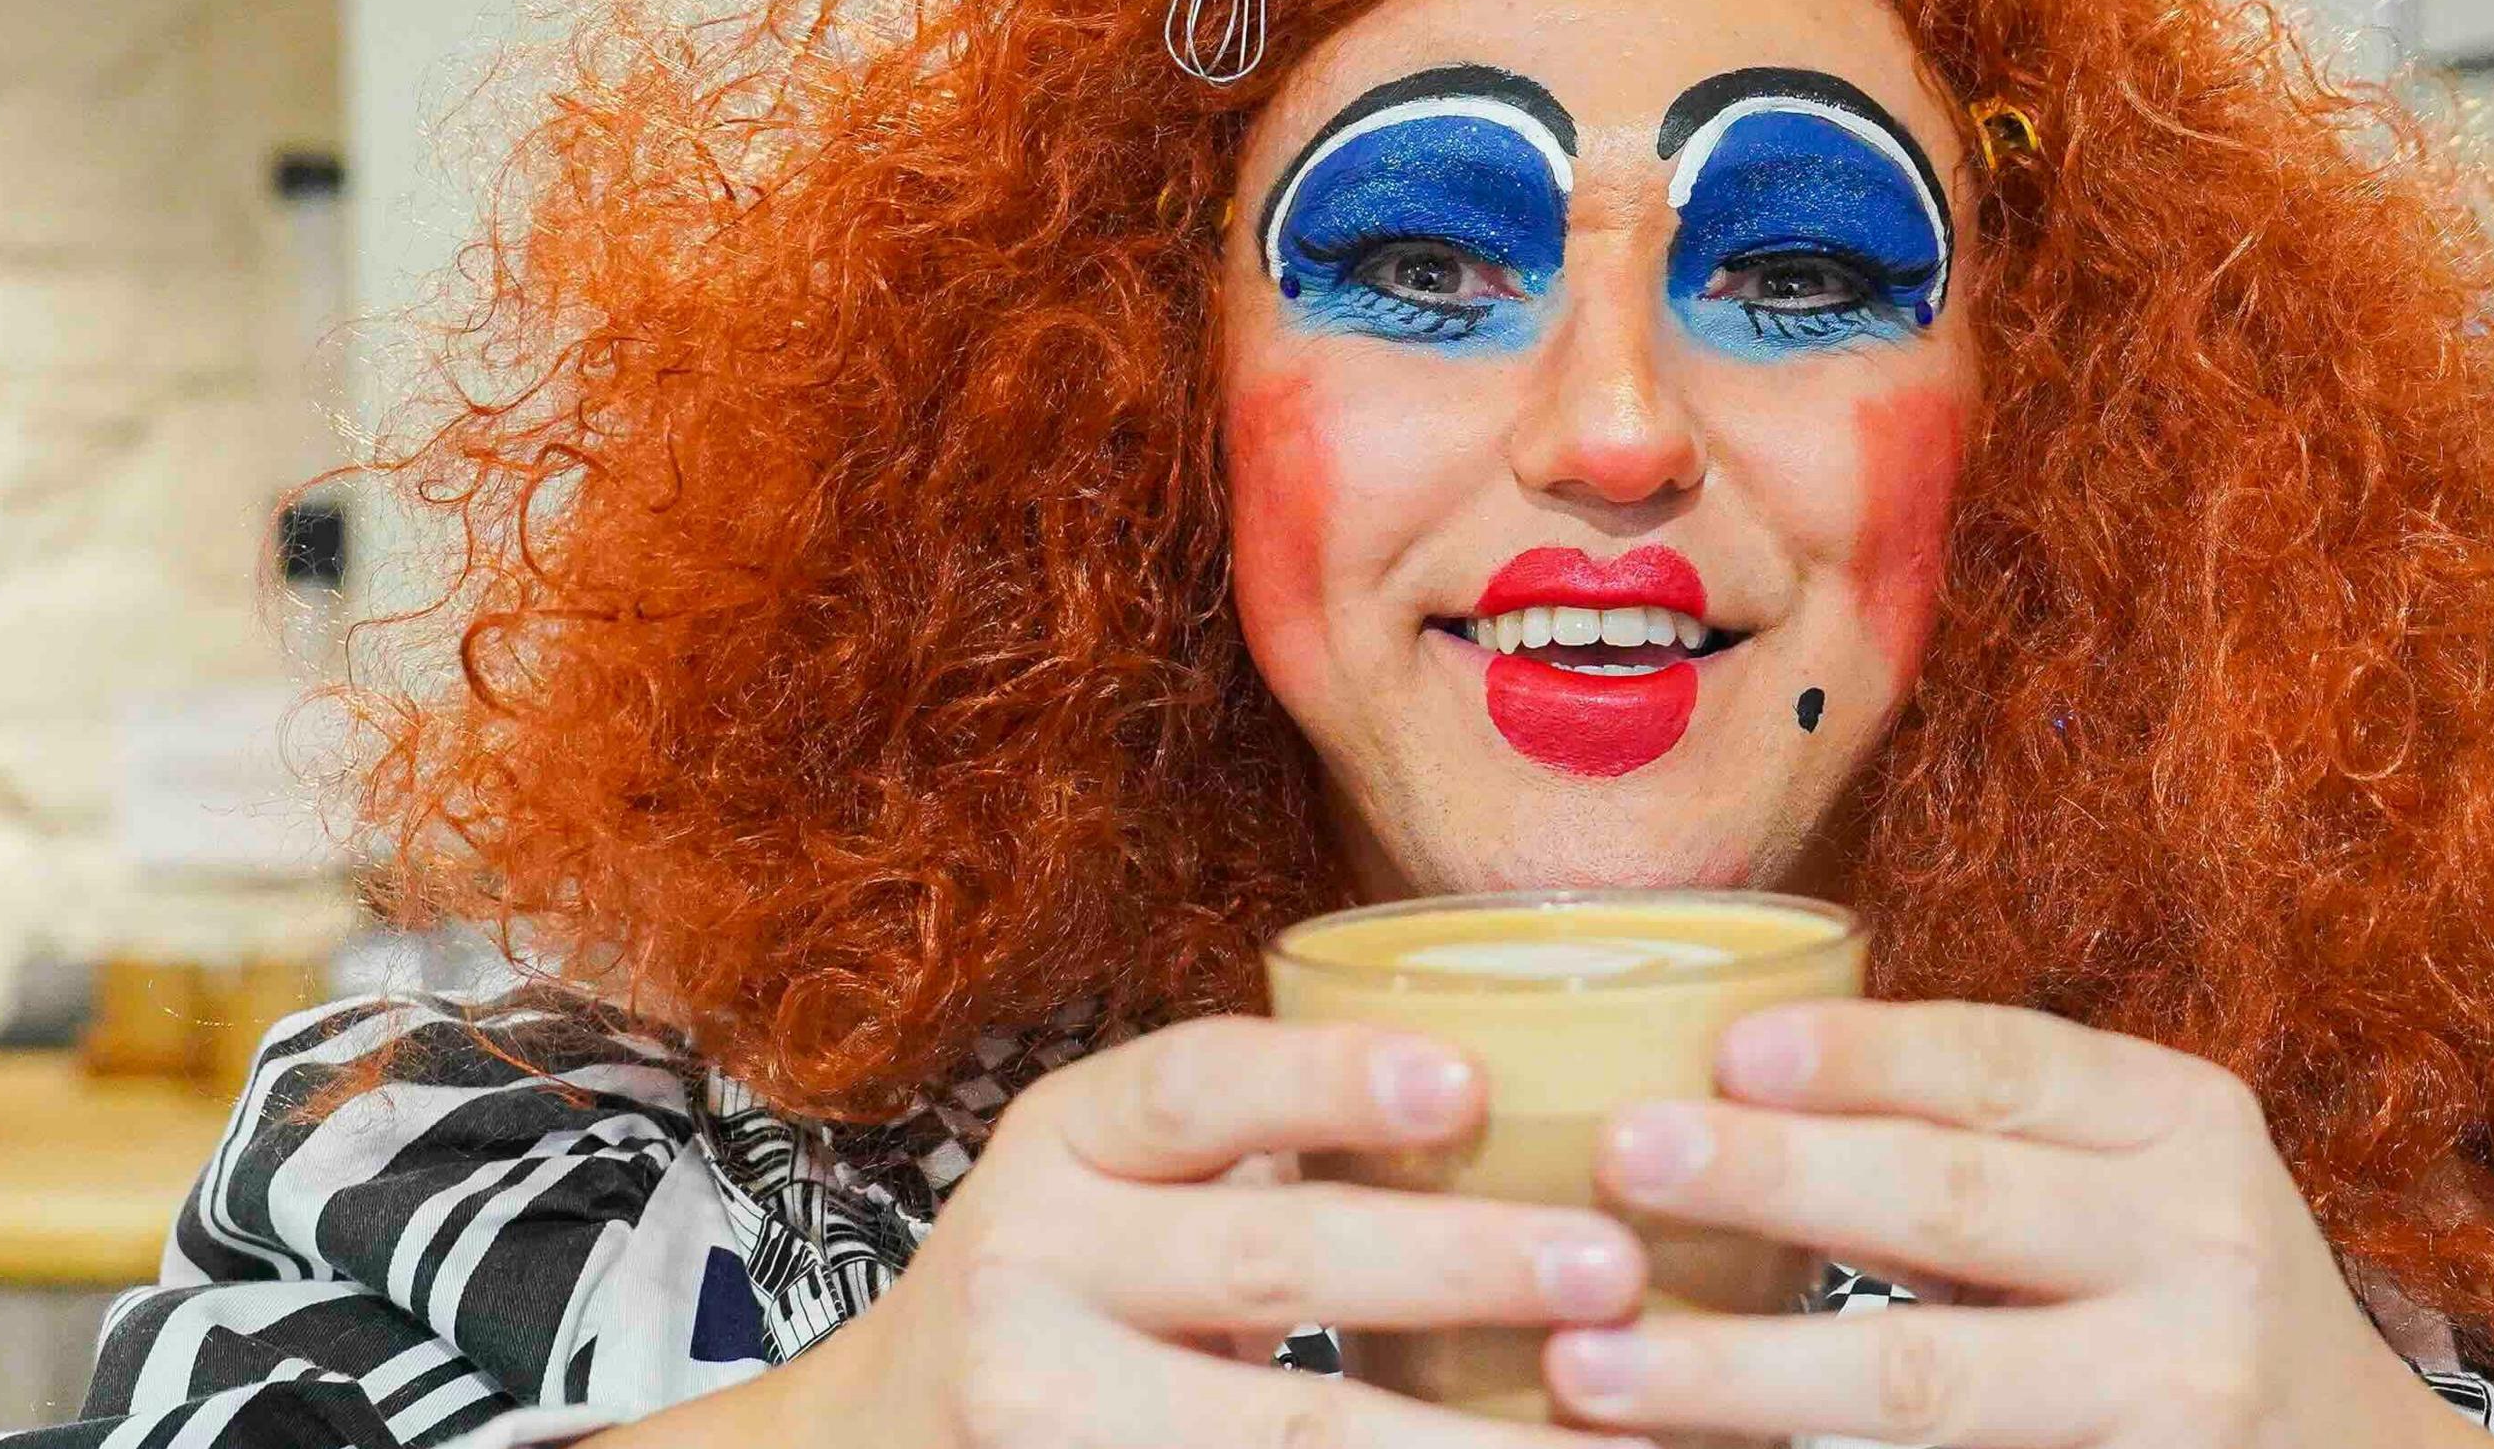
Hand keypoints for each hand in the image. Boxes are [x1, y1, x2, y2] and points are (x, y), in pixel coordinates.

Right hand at [608, 1018, 1646, 1448]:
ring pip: (1285, 1437)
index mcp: (1061, 1145)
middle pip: (1270, 1264)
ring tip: (1616, 1432)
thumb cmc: (1074, 1282)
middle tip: (1614, 1268)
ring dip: (1460, 1439)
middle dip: (1458, 1265)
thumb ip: (1265, 1144)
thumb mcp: (1119, 1182)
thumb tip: (1535, 1098)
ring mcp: (1043, 1419)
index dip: (1329, 1080)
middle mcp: (1030, 1271)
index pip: (1196, 1089)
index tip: (1468, 1081)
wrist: (878, 1441)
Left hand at [1538, 1002, 2493, 1448]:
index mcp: (2184, 1125)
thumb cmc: (2185, 1294)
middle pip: (1952, 1206)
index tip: (1724, 1047)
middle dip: (1772, 1177)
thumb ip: (1991, 1131)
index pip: (2006, 1065)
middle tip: (1619, 1156)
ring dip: (1743, 1370)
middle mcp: (2199, 1249)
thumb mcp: (2137, 1177)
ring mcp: (2175, 1395)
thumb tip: (1728, 1073)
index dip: (1861, 1054)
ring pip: (1928, 1380)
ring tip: (1592, 1361)